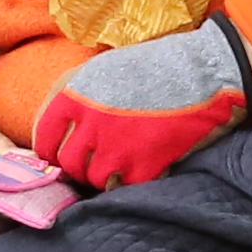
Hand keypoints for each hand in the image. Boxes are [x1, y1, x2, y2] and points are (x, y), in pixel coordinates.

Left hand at [31, 17, 251, 189]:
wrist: (206, 70)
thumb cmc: (156, 64)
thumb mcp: (103, 66)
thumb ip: (73, 93)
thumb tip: (51, 122)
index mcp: (75, 96)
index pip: (44, 138)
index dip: (52, 149)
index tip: (63, 152)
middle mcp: (90, 125)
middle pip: (69, 164)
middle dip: (80, 164)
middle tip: (97, 157)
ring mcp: (116, 149)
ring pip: (95, 179)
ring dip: (106, 173)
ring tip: (123, 158)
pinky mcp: (144, 168)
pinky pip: (125, 187)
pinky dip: (133, 179)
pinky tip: (144, 163)